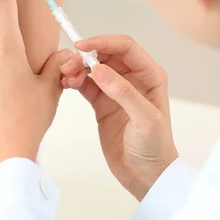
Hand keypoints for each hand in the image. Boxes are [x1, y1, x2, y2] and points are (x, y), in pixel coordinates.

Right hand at [61, 35, 178, 200]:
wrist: (146, 176)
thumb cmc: (154, 148)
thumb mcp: (144, 119)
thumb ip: (123, 92)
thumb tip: (99, 69)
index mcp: (150, 76)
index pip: (125, 48)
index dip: (103, 42)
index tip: (81, 47)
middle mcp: (133, 79)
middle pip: (106, 54)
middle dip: (86, 55)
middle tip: (68, 65)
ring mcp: (116, 91)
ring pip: (93, 68)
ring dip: (77, 68)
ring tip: (65, 76)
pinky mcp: (102, 103)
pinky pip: (86, 84)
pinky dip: (75, 80)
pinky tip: (66, 84)